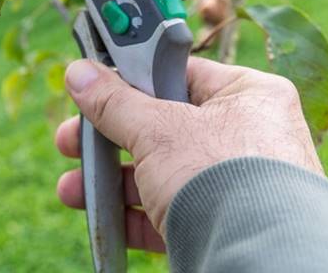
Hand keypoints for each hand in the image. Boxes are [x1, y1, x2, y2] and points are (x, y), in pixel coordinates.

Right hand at [54, 57, 321, 251]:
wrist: (257, 258)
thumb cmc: (222, 176)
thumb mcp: (157, 129)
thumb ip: (114, 101)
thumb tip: (79, 72)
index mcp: (249, 94)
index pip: (181, 72)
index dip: (133, 76)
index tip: (94, 80)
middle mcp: (248, 135)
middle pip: (164, 125)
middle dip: (110, 136)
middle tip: (70, 138)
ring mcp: (236, 183)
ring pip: (161, 171)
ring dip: (111, 179)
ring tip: (71, 188)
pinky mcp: (222, 223)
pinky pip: (170, 209)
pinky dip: (132, 212)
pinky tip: (98, 212)